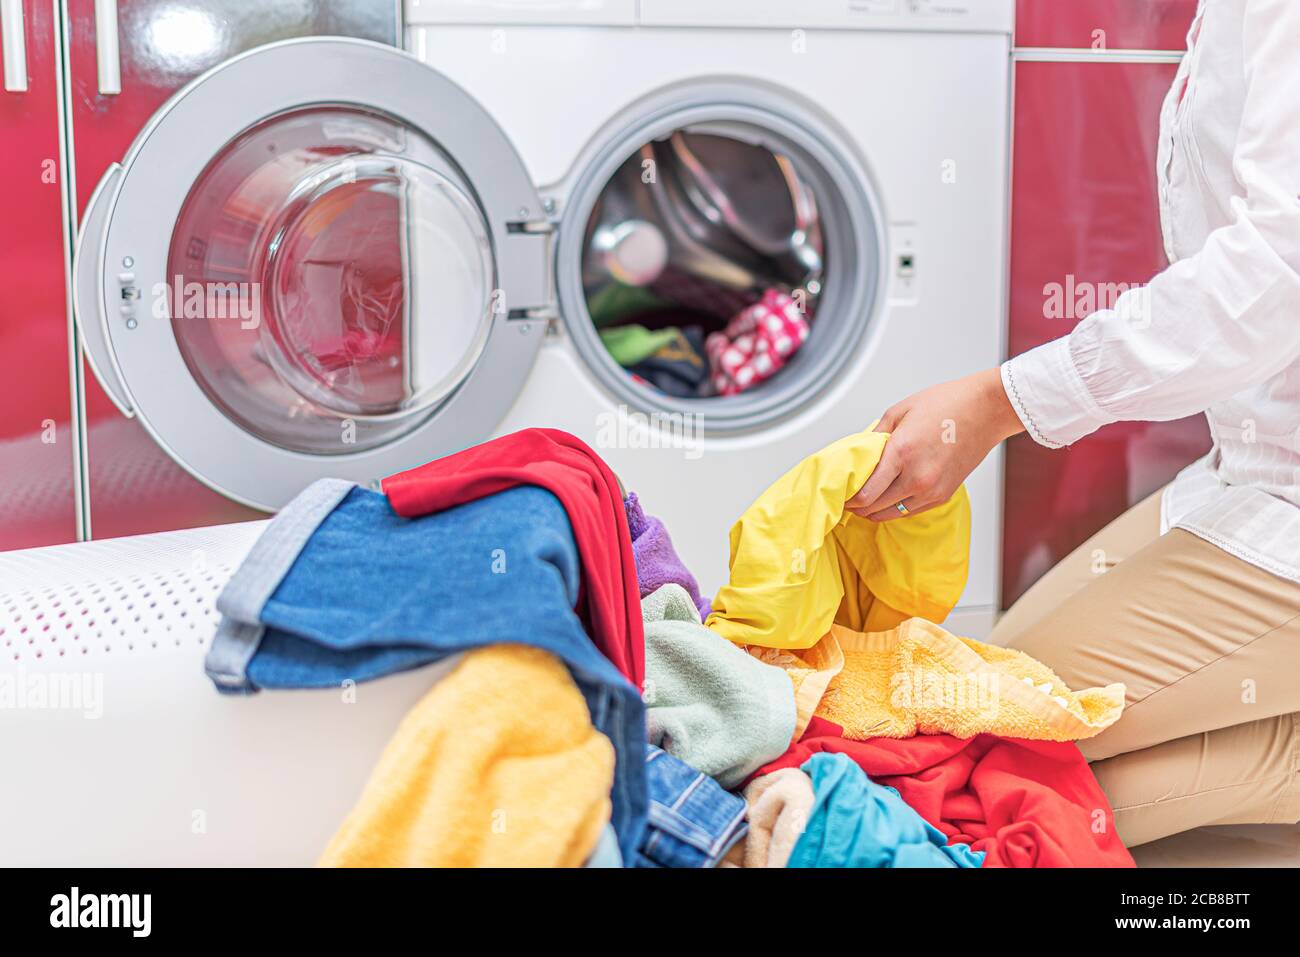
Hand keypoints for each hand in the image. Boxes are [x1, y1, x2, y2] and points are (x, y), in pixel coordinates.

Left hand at [848, 368, 1024, 521]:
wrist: (986, 411)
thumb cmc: (947, 405)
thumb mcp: (900, 410)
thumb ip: (875, 435)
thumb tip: (859, 453)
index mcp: (901, 453)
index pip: (865, 493)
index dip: (848, 499)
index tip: (840, 495)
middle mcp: (916, 477)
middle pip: (874, 508)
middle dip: (857, 506)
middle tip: (847, 500)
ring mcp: (931, 490)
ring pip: (891, 514)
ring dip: (874, 511)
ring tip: (864, 502)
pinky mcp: (942, 496)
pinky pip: (910, 511)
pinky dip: (895, 508)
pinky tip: (887, 498)